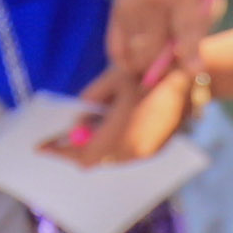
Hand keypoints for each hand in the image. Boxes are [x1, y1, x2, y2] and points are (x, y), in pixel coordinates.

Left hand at [67, 63, 200, 166]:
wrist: (190, 78)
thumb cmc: (149, 72)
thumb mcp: (113, 80)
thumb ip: (90, 100)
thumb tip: (76, 119)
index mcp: (119, 134)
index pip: (81, 154)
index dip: (59, 152)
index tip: (41, 148)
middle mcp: (132, 150)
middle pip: (94, 161)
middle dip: (75, 151)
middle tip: (58, 141)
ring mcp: (146, 152)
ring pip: (110, 159)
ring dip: (94, 149)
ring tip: (81, 133)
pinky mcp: (156, 150)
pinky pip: (126, 155)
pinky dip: (111, 147)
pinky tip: (106, 131)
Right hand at [88, 0, 216, 107]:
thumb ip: (200, 30)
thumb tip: (189, 69)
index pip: (186, 25)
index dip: (190, 51)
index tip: (193, 71)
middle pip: (156, 48)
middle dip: (166, 68)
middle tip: (175, 71)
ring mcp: (130, 5)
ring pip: (137, 55)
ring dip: (148, 68)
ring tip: (160, 61)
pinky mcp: (116, 12)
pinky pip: (118, 52)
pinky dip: (129, 63)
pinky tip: (141, 59)